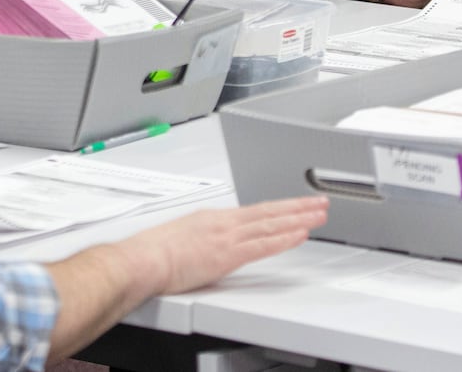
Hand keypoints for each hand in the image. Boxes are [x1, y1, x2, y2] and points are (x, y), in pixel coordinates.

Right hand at [115, 196, 328, 295]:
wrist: (142, 259)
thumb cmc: (153, 251)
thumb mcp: (183, 234)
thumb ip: (202, 236)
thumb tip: (208, 242)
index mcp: (213, 218)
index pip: (255, 211)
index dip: (279, 208)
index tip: (295, 205)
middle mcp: (223, 223)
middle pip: (268, 212)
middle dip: (296, 207)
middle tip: (319, 202)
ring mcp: (227, 237)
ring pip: (271, 224)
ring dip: (298, 219)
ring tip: (319, 215)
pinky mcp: (227, 255)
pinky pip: (262, 245)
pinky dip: (283, 238)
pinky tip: (300, 235)